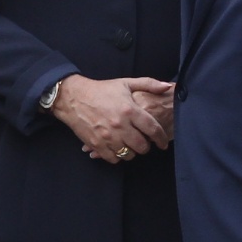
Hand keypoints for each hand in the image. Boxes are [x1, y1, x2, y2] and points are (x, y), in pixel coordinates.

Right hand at [52, 76, 167, 164]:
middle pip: (142, 146)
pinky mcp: (97, 144)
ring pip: (129, 155)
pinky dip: (118, 156)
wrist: (74, 98)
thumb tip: (167, 87)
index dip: (161, 138)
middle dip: (146, 146)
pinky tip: (118, 148)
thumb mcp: (125, 83)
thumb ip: (149, 84)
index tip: (163, 143)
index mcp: (129, 110)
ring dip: (132, 152)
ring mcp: (108, 137)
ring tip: (130, 145)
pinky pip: (114, 159)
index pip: (153, 129)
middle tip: (144, 142)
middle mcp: (120, 125)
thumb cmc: (101, 90)